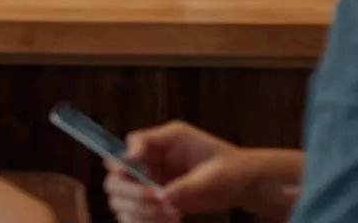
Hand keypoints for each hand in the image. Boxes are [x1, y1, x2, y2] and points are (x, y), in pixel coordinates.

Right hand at [104, 122, 233, 222]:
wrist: (242, 184)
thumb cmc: (228, 170)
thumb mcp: (208, 172)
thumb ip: (182, 183)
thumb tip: (159, 196)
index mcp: (161, 143)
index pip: (131, 143)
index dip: (127, 159)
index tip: (135, 176)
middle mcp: (149, 162)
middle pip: (115, 175)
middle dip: (131, 191)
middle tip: (156, 201)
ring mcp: (149, 183)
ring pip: (119, 198)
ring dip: (137, 210)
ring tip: (168, 215)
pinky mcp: (154, 203)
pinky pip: (133, 215)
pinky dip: (143, 221)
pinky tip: (170, 222)